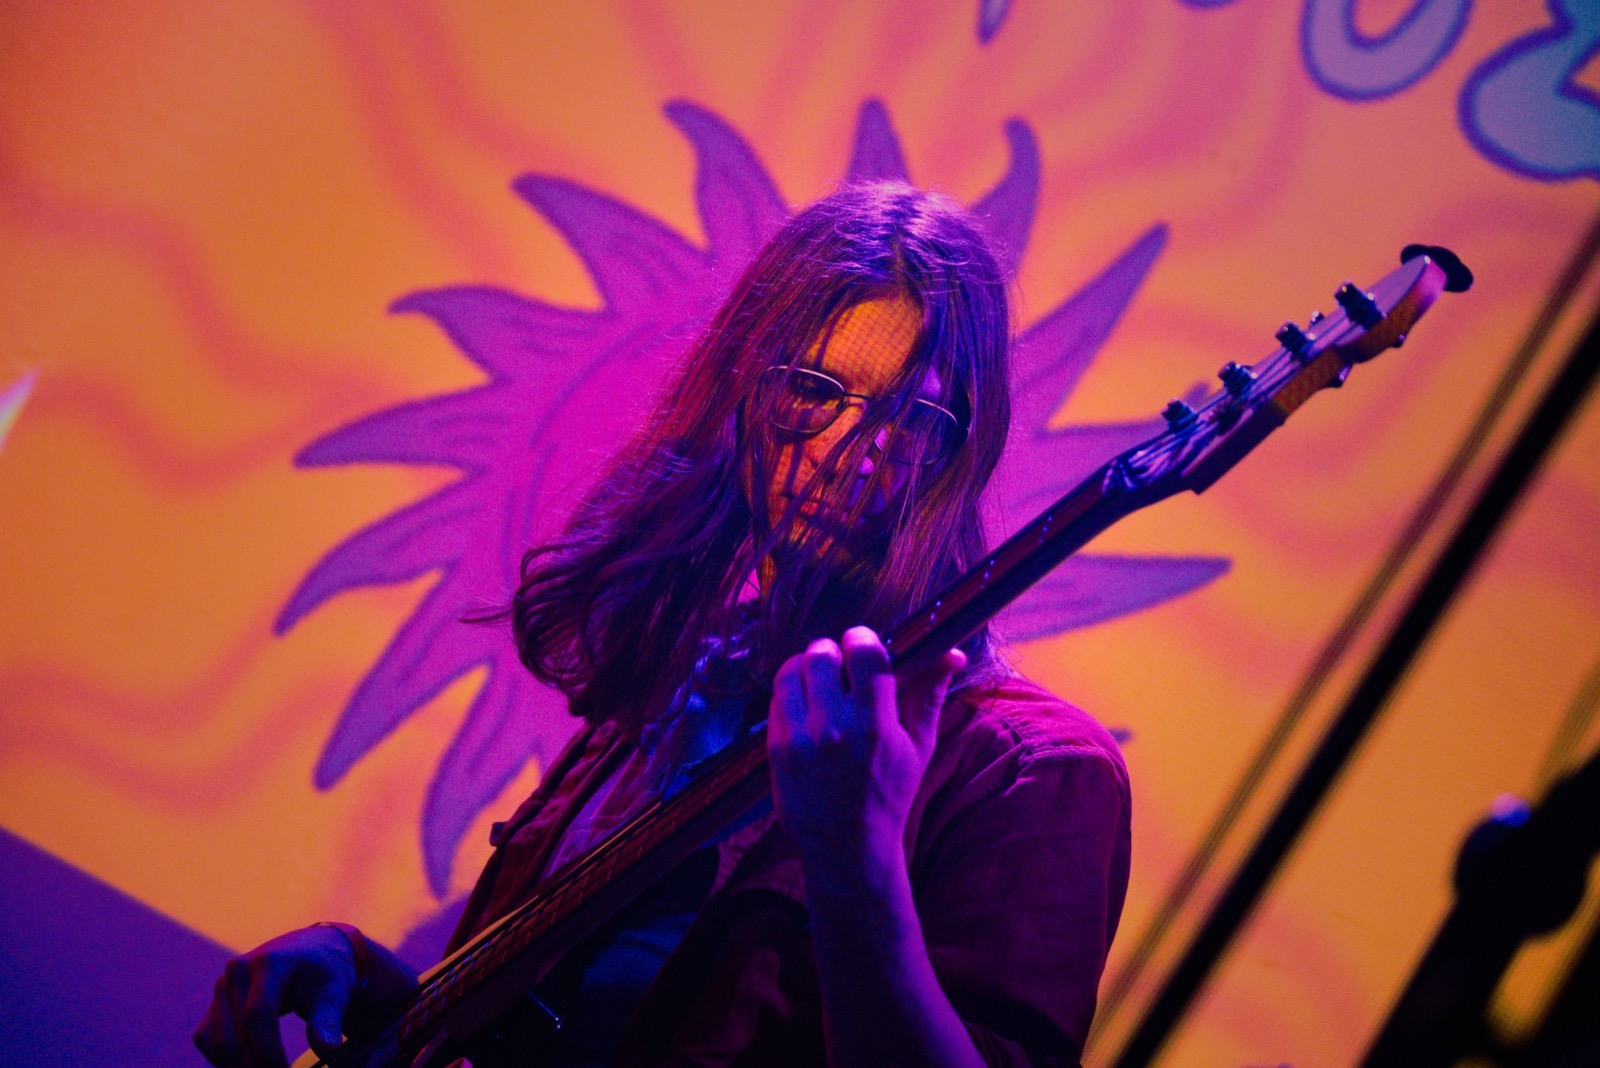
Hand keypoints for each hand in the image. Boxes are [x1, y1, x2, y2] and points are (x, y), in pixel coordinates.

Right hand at [193, 925, 361, 1067]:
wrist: (311, 952)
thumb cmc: (325, 972)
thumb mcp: (335, 991)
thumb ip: (328, 1021)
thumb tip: (329, 1052)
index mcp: (270, 962)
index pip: (258, 1014)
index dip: (268, 1051)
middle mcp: (238, 971)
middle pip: (234, 1033)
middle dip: (255, 1066)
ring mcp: (222, 986)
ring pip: (213, 1040)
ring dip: (235, 1066)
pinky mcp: (215, 1001)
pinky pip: (206, 1038)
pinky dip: (223, 1059)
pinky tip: (250, 1066)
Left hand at [767, 625, 964, 891]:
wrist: (849, 847)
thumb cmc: (890, 794)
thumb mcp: (919, 747)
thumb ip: (930, 694)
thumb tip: (951, 653)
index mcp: (876, 724)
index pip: (863, 651)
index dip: (861, 638)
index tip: (862, 644)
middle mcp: (835, 728)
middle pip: (820, 654)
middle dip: (830, 652)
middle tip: (839, 665)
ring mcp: (800, 739)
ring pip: (790, 670)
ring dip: (805, 668)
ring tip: (818, 683)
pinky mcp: (776, 749)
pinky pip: (776, 699)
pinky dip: (789, 694)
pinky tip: (805, 708)